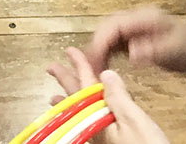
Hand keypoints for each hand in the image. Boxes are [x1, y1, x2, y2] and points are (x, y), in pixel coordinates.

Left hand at [48, 48, 170, 143]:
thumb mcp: (134, 120)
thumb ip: (118, 98)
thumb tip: (104, 73)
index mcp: (100, 117)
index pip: (86, 86)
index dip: (79, 66)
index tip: (69, 51)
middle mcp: (95, 128)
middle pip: (78, 100)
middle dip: (67, 81)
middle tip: (51, 67)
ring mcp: (101, 138)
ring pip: (82, 113)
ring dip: (70, 100)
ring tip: (54, 95)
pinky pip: (90, 124)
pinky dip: (85, 116)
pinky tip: (85, 118)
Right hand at [86, 7, 185, 74]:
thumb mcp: (179, 51)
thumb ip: (157, 51)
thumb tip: (131, 54)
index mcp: (145, 18)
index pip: (114, 25)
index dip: (99, 42)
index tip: (92, 63)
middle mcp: (137, 19)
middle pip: (106, 28)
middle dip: (94, 48)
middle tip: (88, 71)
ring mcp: (135, 27)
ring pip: (107, 36)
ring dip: (97, 52)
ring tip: (93, 73)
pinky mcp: (135, 37)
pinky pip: (113, 43)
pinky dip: (105, 55)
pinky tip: (103, 70)